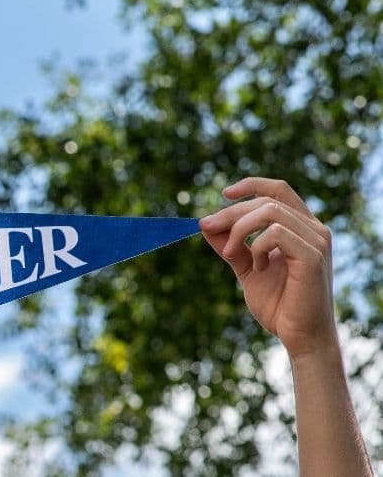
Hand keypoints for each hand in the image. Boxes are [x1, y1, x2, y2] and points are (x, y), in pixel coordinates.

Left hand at [198, 177, 338, 358]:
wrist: (298, 335)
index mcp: (301, 227)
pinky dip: (257, 246)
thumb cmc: (278, 303)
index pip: (279, 190)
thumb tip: (204, 223)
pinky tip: (258, 267)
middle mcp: (314, 229)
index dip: (251, 185)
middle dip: (229, 213)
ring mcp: (317, 241)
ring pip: (269, 211)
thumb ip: (230, 245)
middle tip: (205, 227)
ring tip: (231, 254)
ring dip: (239, 229)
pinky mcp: (313, 256)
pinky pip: (276, 233)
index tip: (223, 194)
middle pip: (266, 200)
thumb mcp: (246, 268)